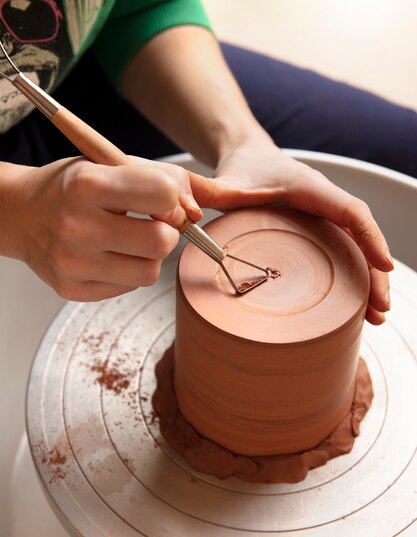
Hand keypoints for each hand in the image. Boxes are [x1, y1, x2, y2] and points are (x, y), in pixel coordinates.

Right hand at [1, 157, 199, 300]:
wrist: (21, 214)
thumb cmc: (73, 186)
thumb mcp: (113, 164)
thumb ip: (165, 178)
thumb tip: (198, 212)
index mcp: (88, 184)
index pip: (163, 194)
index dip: (172, 199)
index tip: (162, 201)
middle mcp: (77, 226)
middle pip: (161, 242)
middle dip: (168, 233)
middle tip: (152, 225)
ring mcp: (73, 263)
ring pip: (150, 272)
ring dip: (150, 256)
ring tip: (129, 240)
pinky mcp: (72, 289)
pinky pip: (129, 287)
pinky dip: (130, 271)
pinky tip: (110, 254)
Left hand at [190, 139, 393, 324]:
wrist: (251, 157)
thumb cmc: (244, 169)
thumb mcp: (226, 182)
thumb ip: (205, 191)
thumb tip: (183, 209)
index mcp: (311, 189)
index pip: (350, 212)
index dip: (369, 239)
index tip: (384, 266)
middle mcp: (326, 203)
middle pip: (362, 239)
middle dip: (376, 274)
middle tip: (380, 309)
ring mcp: (327, 219)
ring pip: (359, 251)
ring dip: (371, 283)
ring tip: (375, 317)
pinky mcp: (322, 232)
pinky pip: (347, 255)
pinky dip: (356, 280)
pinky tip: (356, 309)